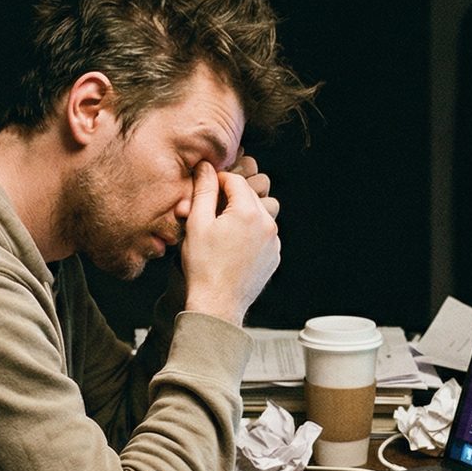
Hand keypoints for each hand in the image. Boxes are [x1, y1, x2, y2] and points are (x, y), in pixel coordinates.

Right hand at [180, 163, 280, 325]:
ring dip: (242, 214)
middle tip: (210, 208)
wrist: (218, 303)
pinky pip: (264, 235)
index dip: (218, 179)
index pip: (235, 180)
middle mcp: (268, 224)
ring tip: (222, 227)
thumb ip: (203, 191)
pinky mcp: (274, 255)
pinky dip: (250, 233)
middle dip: (230, 196)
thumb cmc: (203, 265)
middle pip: (249, 196)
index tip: (205, 187)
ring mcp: (274, 241)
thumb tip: (206, 167)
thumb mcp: (197, 223)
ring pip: (259, 214)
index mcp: (248, 212)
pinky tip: (232, 245)